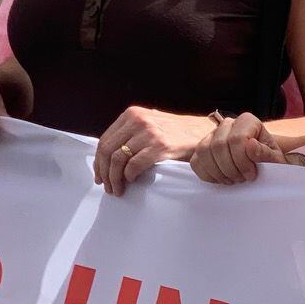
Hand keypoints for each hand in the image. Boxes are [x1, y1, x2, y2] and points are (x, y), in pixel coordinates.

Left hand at [94, 107, 215, 195]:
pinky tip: (132, 181)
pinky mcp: (160, 146)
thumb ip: (132, 133)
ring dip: (115, 178)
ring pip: (118, 159)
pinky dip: (129, 176)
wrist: (205, 133)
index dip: (99, 161)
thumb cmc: (179, 133)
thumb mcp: (151, 124)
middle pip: (107, 150)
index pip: (105, 140)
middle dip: (104, 172)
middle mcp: (138, 120)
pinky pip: (135, 165)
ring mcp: (149, 133)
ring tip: (118, 189)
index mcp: (133, 114)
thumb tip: (111, 155)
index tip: (100, 174)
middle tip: (107, 186)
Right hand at [192, 113, 287, 184]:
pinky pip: (196, 161)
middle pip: (218, 145)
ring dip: (218, 172)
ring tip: (232, 180)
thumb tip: (251, 145)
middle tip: (242, 179)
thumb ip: (266, 153)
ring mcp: (212, 134)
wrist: (261, 164)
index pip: (237, 139)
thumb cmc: (269, 161)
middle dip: (230, 169)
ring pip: (204, 152)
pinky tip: (221, 180)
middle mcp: (228, 124)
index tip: (251, 175)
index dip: (243, 161)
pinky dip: (207, 175)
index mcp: (247, 121)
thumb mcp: (275, 159)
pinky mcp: (202, 147)